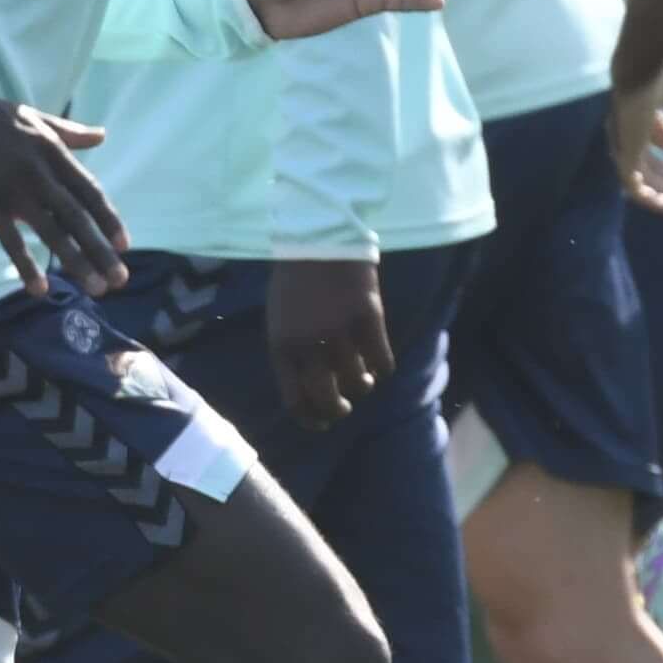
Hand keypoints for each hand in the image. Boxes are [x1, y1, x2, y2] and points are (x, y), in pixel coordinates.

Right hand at [0, 89, 128, 293]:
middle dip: (101, 251)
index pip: (90, 191)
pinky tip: (38, 288)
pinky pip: (10, 240)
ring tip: (95, 289)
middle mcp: (40, 173)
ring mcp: (14, 190)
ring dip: (75, 262)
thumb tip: (103, 135)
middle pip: (78, 218)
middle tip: (120, 280)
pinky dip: (25, 265)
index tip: (124, 245)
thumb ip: (70, 132)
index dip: (108, 219)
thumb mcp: (36, 118)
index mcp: (53, 152)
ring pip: (52, 232)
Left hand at [270, 255, 389, 428]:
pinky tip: (381, 363)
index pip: (295, 401)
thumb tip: (311, 392)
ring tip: (363, 377)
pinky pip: (382, 362)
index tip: (322, 424)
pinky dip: (383, 367)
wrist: (319, 238)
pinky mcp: (368, 319)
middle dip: (338, 410)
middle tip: (345, 407)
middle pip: (328, 399)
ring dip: (361, 385)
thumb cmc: (296, 280)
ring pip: (358, 382)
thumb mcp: (279, 319)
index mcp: (281, 346)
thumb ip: (290, 354)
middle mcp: (309, 345)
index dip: (311, 419)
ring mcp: (339, 333)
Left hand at [607, 54, 662, 214]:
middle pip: (653, 163)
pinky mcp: (623, 156)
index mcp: (641, 112)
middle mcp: (629, 130)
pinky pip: (633, 186)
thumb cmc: (659, 72)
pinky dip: (652, 199)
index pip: (662, 138)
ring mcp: (624, 144)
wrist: (642, 69)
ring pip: (645, 179)